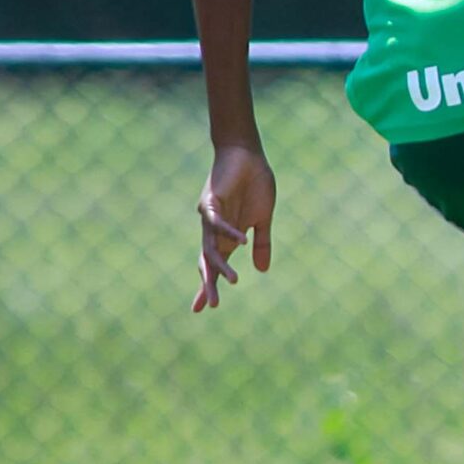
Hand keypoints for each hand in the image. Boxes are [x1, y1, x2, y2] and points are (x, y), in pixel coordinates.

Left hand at [194, 143, 275, 311]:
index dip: (208, 285)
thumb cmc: (254, 184)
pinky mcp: (213, 201)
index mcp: (226, 236)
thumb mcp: (262, 218)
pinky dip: (231, 233)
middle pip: (208, 262)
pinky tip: (243, 242)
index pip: (214, 265)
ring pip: (211, 247)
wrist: (247, 154)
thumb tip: (262, 271)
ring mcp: (211, 216)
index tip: (201, 309)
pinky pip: (219, 223)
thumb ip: (262, 243)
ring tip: (234, 281)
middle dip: (209, 284)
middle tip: (212, 306)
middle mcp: (214, 230)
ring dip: (222, 265)